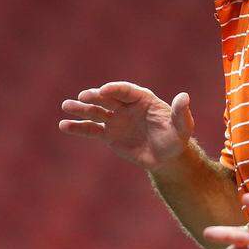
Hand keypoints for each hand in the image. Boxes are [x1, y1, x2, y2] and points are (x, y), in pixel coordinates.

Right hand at [59, 82, 193, 170]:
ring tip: (66, 106)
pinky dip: (78, 128)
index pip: (125, 91)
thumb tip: (184, 96)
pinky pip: (91, 130)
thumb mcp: (182, 127)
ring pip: (95, 112)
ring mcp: (115, 120)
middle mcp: (126, 107)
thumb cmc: (176, 139)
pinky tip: (64, 125)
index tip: (103, 92)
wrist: (166, 158)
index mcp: (142, 99)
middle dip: (94, 97)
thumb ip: (181, 112)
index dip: (114, 90)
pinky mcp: (109, 135)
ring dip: (81, 109)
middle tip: (82, 97)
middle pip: (107, 99)